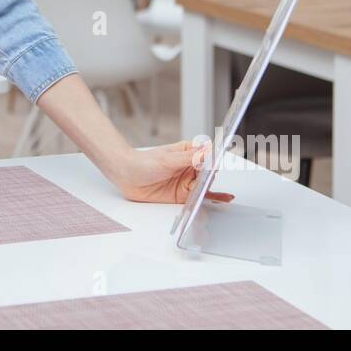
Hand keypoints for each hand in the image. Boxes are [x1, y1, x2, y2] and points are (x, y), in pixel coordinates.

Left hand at [112, 140, 235, 205]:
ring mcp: (187, 181)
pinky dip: (213, 197)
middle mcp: (190, 167)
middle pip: (208, 172)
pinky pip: (200, 196)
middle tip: (207, 177)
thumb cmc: (143, 163)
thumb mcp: (168, 159)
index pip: (207, 155)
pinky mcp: (183, 195)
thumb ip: (189, 158)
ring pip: (205, 185)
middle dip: (210, 175)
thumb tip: (207, 151)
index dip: (214, 159)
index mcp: (188, 152)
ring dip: (211, 187)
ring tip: (213, 188)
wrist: (126, 176)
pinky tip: (225, 198)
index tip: (217, 162)